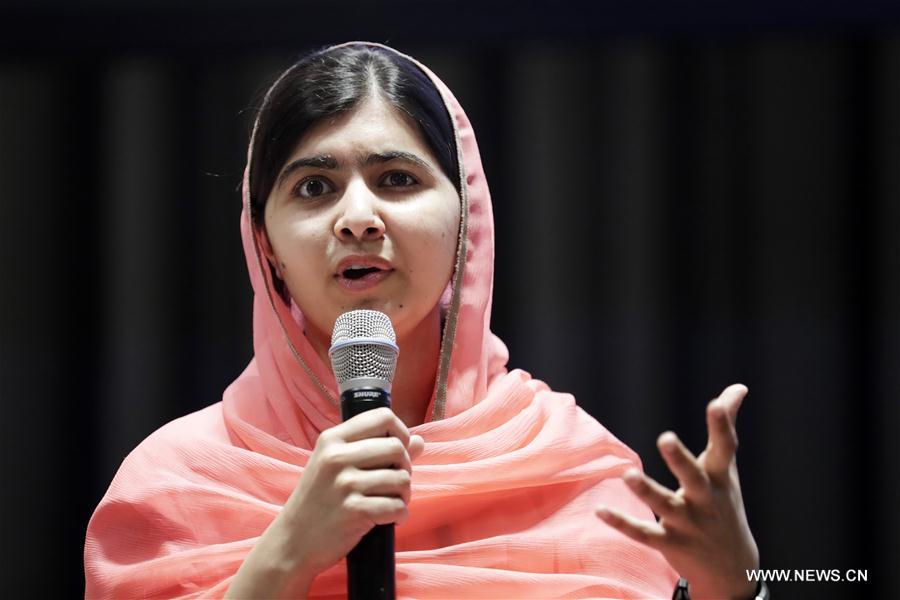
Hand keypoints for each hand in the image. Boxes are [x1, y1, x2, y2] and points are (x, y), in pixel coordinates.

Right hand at [231, 407, 424, 597]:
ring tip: (391, 502)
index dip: (401, 432)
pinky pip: (397, 506)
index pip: (382, 417)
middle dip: (405, 466)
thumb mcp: (336, 466)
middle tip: (395, 482)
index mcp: (333, 439)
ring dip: (404, 494)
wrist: (292, 542)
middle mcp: (338, 457)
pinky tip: (390, 518)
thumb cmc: (317, 501)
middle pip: (397, 447)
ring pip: (401, 478)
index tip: (398, 450)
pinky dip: (400, 515)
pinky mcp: (355, 511)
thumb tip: (420, 440)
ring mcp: (346, 484)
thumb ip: (376, 449)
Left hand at [595, 384, 758, 599]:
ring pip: (665, 506)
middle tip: (665, 438)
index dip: (721, 427)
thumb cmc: (724, 504)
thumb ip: (726, 427)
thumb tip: (739, 387)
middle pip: (694, 478)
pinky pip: (643, 533)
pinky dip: (622, 523)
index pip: (724, 449)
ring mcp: (688, 524)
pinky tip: (600, 510)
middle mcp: (706, 500)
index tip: (715, 404)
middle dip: (680, 460)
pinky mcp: (669, 544)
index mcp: (719, 478)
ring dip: (646, 492)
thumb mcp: (727, 468)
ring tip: (627, 475)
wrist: (734, 568)